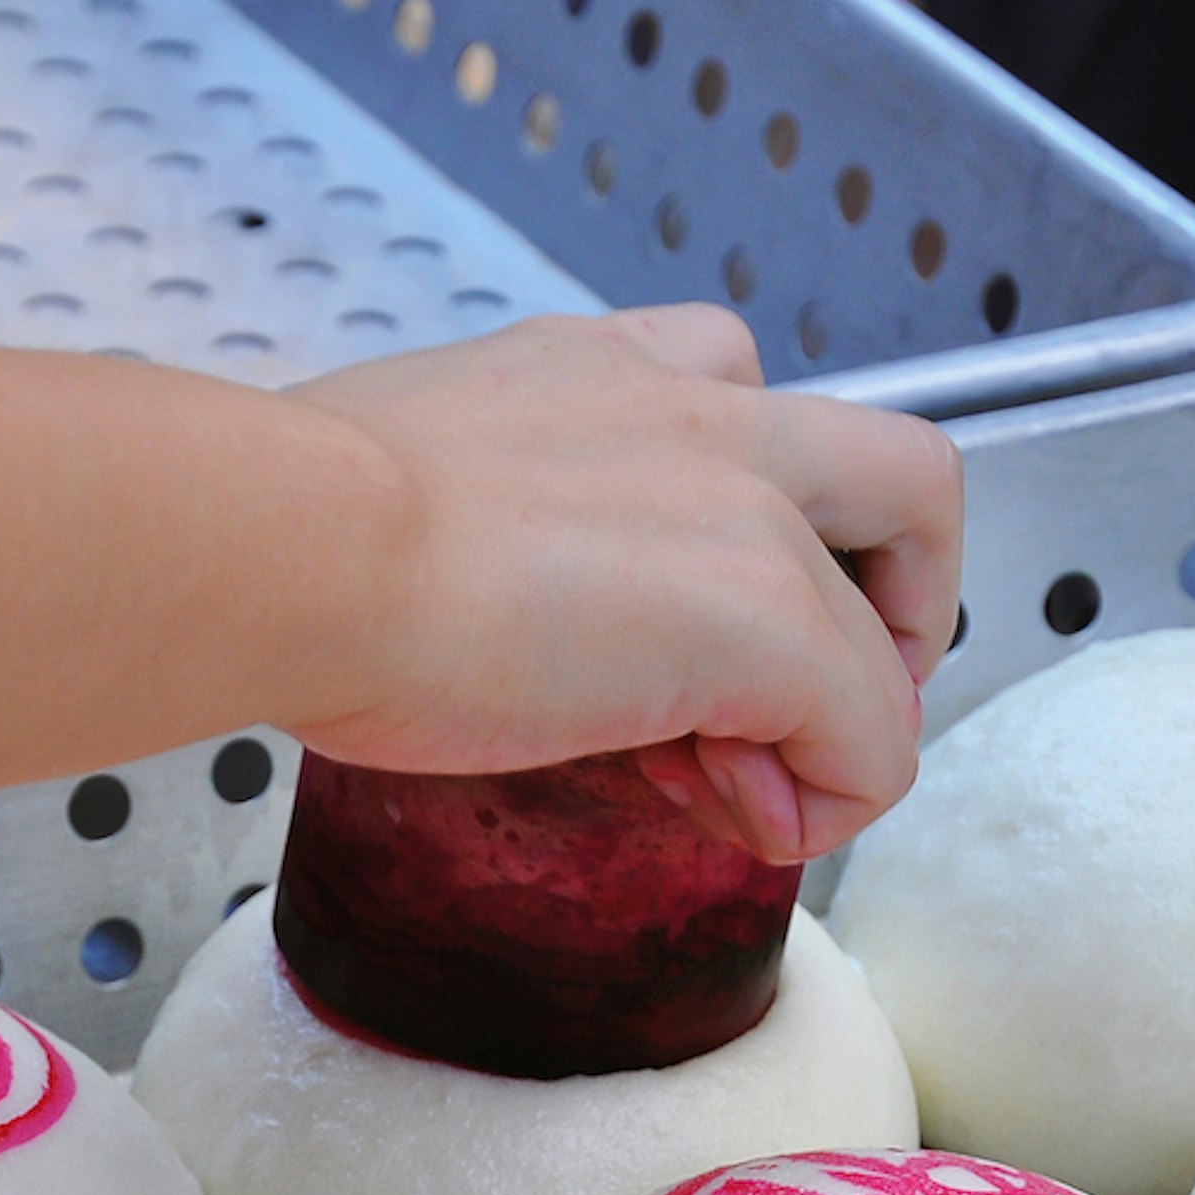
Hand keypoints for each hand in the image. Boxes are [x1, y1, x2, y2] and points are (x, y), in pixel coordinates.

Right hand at [288, 304, 960, 863]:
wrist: (280, 551)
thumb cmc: (279, 535)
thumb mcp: (376, 497)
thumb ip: (445, 531)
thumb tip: (415, 621)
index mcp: (588, 370)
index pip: (729, 404)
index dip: (733, 530)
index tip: (649, 638)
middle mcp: (689, 403)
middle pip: (890, 464)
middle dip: (886, 588)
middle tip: (800, 694)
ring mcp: (743, 498)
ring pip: (914, 565)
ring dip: (861, 690)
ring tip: (752, 780)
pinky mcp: (765, 616)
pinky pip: (875, 726)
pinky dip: (835, 795)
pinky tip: (742, 823)